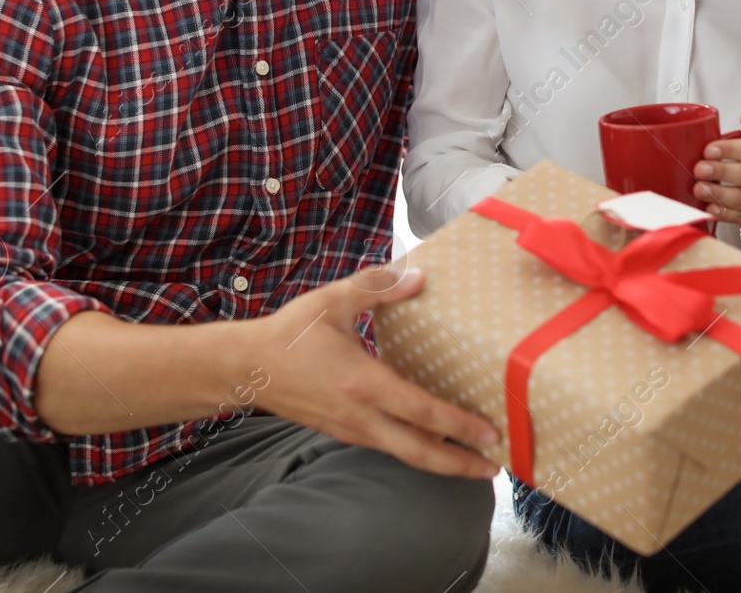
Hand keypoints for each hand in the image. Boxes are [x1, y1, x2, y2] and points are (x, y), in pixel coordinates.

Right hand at [244, 264, 501, 478]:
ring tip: (472, 460)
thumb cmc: (290, 333)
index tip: (489, 432)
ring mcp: (351, 429)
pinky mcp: (344, 432)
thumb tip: (419, 274)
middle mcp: (360, 415)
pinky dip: (415, 450)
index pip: (420, 411)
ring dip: (439, 460)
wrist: (247, 366)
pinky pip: (388, 446)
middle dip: (458, 463)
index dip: (458, 425)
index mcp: (362, 383)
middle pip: (418, 451)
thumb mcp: (333, 300)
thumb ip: (378, 285)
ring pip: (403, 453)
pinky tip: (432, 441)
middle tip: (494, 467)